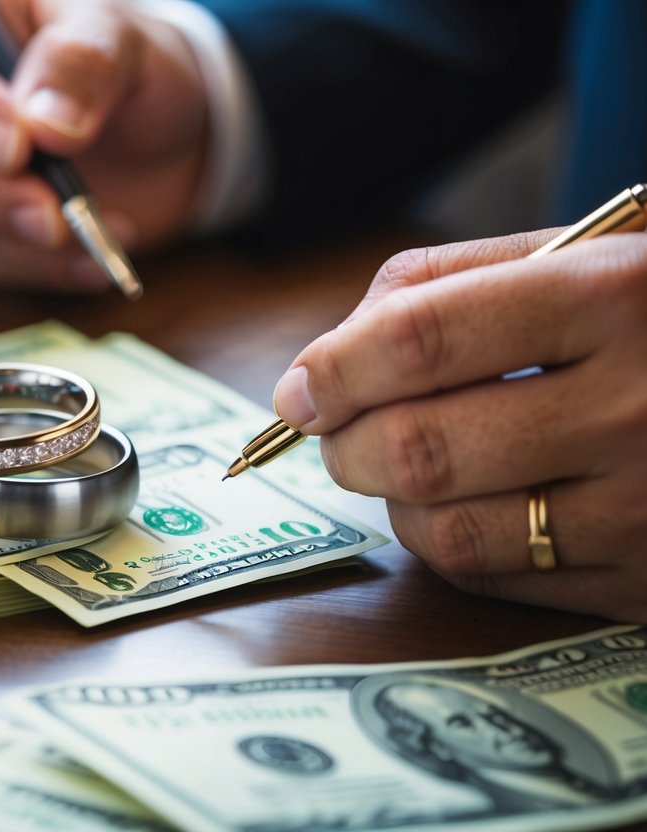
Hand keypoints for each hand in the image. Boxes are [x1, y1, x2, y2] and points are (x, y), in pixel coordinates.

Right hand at [0, 0, 207, 291]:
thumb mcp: (123, 38)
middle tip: (48, 209)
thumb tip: (47, 123)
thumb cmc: (126, 63)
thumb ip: (85, 61)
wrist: (164, 135)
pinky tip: (93, 256)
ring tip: (92, 227)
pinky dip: (40, 268)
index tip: (15, 141)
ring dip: (15, 238)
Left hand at [272, 230, 646, 621]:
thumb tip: (329, 354)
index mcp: (614, 296)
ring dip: (391, 501)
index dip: (331, 370)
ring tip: (398, 466)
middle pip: (421, 447)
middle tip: (336, 432)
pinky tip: (465, 503)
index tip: (298, 389)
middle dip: (345, 444)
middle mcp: (638, 406)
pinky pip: (497, 577)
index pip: (417, 341)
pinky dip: (449, 543)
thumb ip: (445, 283)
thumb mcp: (579, 256)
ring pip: (448, 529)